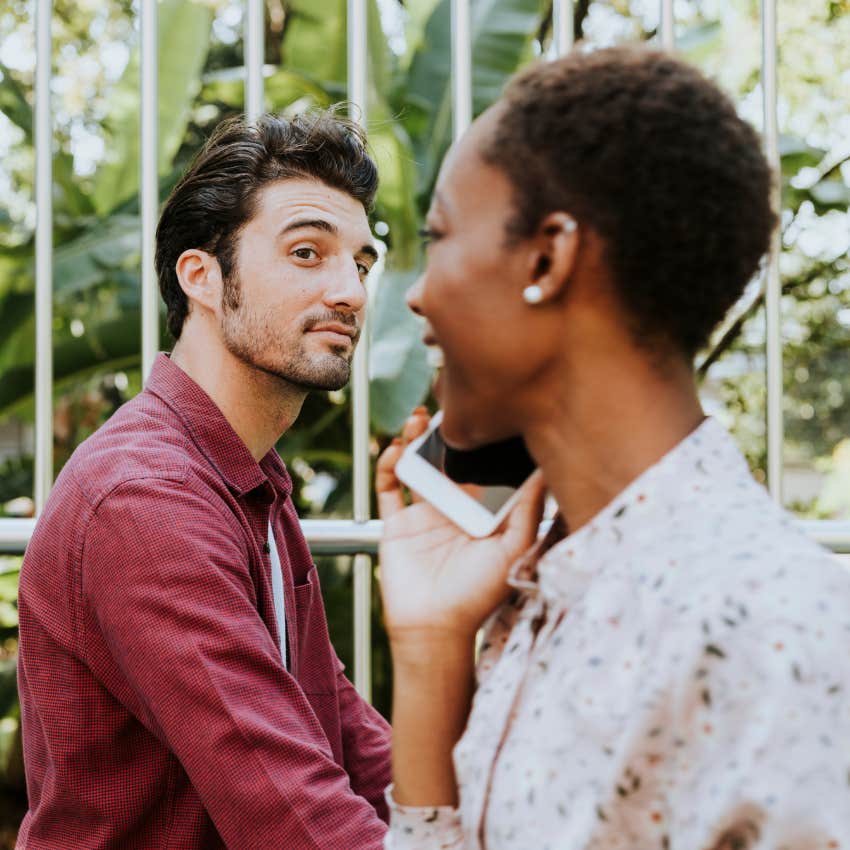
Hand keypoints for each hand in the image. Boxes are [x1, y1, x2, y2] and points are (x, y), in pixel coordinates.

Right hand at [376, 409, 545, 644]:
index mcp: (481, 512)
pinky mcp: (396, 523)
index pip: (482, 467)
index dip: (481, 441)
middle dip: (446, 432)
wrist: (435, 628)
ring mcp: (423, 514)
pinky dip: (387, 466)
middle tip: (447, 403)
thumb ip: (527, 509)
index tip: (486, 412)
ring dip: (415, 440)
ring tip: (419, 417)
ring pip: (417, 466)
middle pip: (448, 459)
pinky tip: (395, 449)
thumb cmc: (479, 594)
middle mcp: (453, 508)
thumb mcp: (513, 549)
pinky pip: (388, 488)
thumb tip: (543, 470)